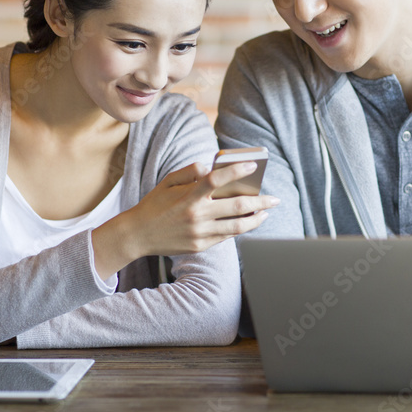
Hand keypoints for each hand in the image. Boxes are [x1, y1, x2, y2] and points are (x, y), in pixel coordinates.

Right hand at [92, 161, 279, 277]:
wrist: (138, 235)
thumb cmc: (155, 204)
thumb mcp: (168, 181)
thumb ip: (191, 171)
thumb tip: (212, 169)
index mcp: (189, 196)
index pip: (217, 180)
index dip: (236, 171)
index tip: (252, 165)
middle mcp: (197, 216)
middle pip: (236, 207)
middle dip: (260, 201)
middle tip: (274, 198)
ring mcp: (200, 233)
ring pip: (237, 226)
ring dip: (256, 218)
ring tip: (266, 212)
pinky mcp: (200, 246)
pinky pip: (226, 236)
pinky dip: (241, 229)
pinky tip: (249, 222)